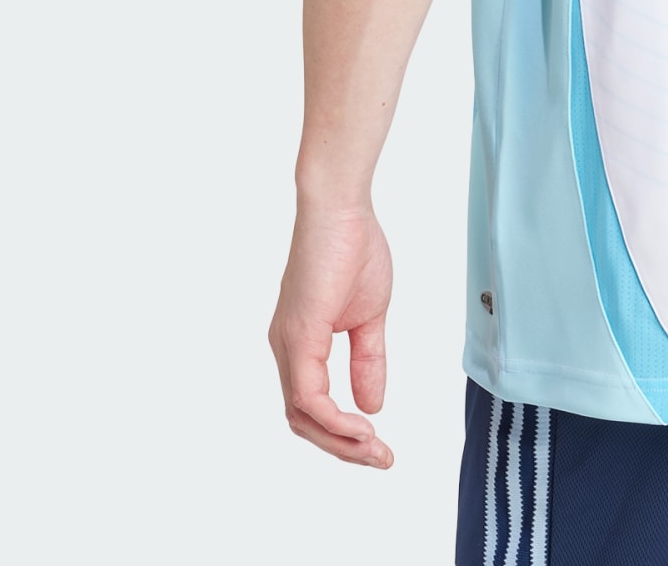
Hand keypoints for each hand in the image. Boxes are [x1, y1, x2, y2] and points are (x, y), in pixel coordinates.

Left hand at [268, 202, 395, 467]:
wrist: (342, 207)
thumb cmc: (354, 247)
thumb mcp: (369, 316)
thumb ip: (368, 360)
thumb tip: (373, 406)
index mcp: (300, 344)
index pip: (312, 407)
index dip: (344, 434)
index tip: (381, 447)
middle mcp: (286, 349)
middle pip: (302, 421)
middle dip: (343, 448)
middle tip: (382, 459)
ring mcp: (288, 343)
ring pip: (301, 415)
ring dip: (339, 441)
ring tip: (376, 450)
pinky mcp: (297, 334)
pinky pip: (307, 395)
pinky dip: (333, 419)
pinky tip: (362, 426)